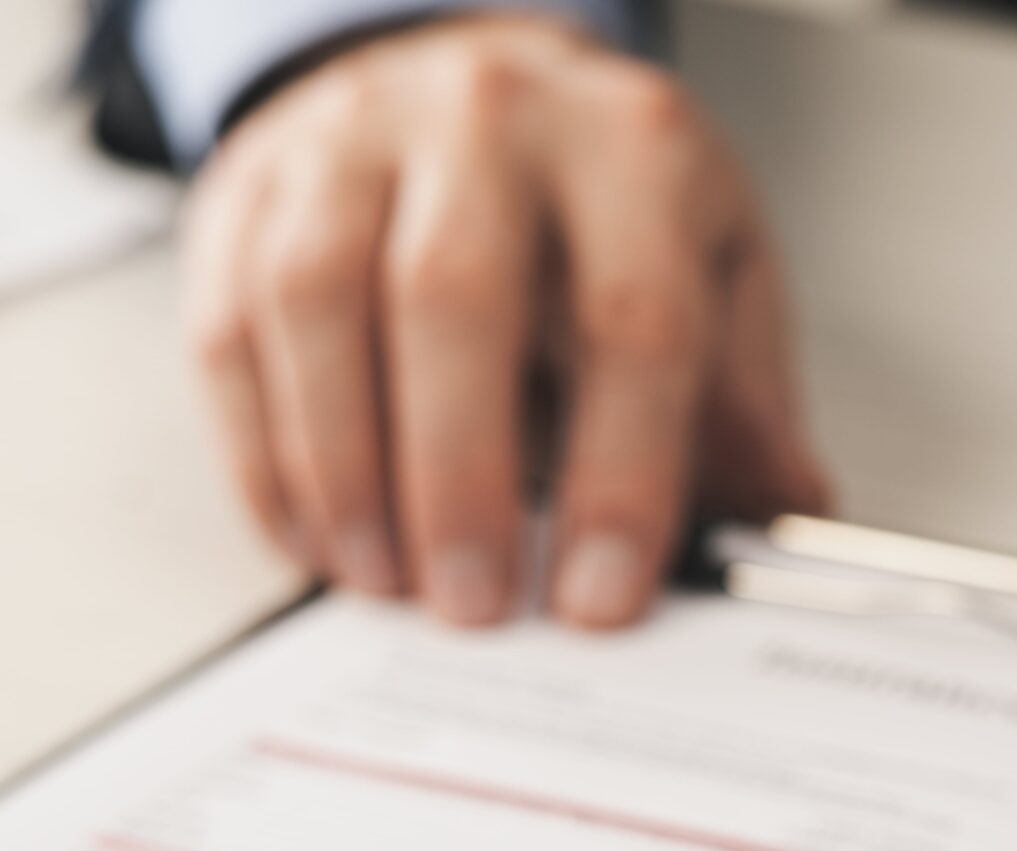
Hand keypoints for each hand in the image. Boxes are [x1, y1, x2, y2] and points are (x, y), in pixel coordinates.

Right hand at [182, 15, 829, 626]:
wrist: (486, 80)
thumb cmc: (607, 199)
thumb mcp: (715, 268)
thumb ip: (742, 399)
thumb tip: (781, 516)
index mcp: (630, 149)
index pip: (629, 317)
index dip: (618, 474)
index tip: (598, 594)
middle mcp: (487, 120)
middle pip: (453, 300)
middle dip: (460, 480)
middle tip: (473, 604)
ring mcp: (354, 141)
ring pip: (320, 304)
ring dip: (347, 471)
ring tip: (386, 582)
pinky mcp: (252, 187)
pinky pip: (235, 327)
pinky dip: (267, 455)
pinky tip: (316, 536)